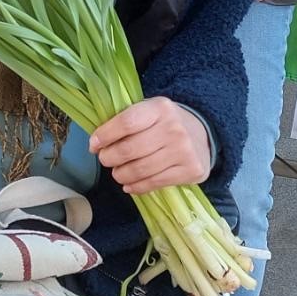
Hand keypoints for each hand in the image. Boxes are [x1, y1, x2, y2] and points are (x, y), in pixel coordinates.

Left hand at [89, 98, 212, 195]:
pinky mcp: (191, 171)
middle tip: (105, 159)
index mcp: (160, 108)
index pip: (126, 122)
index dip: (105, 135)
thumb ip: (126, 121)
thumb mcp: (149, 111)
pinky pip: (154, 183)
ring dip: (121, 175)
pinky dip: (136, 187)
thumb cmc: (165, 122)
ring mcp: (184, 151)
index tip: (94, 144)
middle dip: (109, 157)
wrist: (202, 133)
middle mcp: (174, 128)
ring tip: (117, 173)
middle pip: (130, 149)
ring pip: (140, 169)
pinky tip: (129, 185)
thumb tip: (97, 143)